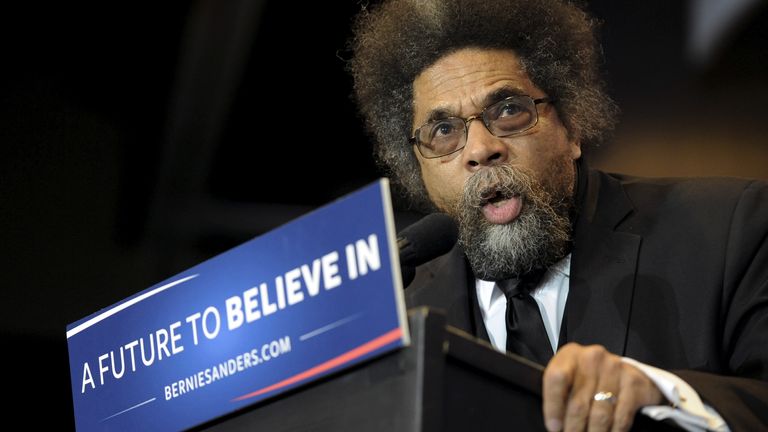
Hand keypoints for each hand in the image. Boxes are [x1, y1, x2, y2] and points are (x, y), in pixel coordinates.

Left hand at [542, 343, 663, 431]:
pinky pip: (621, 417)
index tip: (554, 427)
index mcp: (570, 355)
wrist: (624, 371)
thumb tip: (556, 425)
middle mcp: (592, 358)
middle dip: (573, 428)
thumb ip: (560, 396)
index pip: (556, 378)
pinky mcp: (633, 382)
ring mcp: (614, 368)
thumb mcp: (570, 379)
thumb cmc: (588, 378)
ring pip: (600, 414)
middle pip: (578, 403)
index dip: (553, 407)